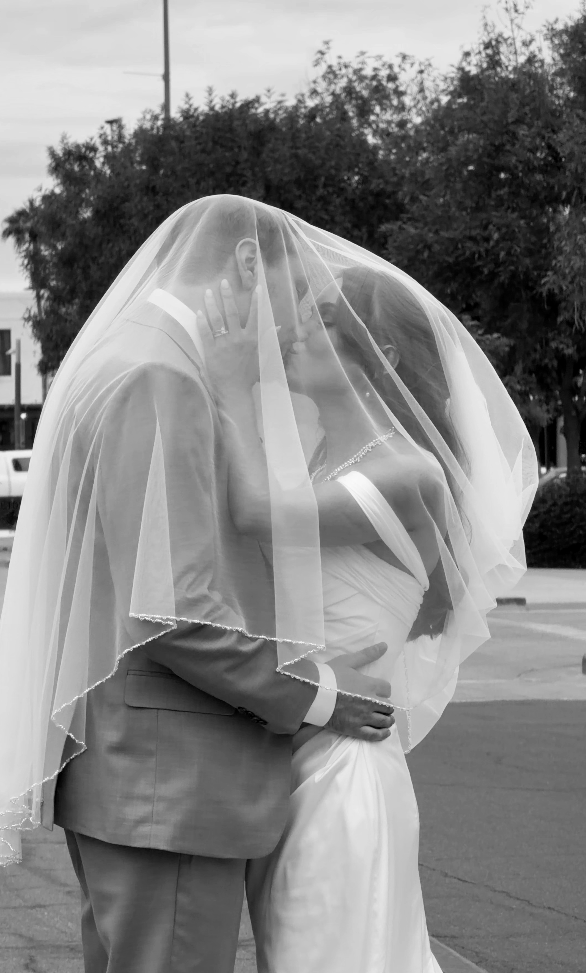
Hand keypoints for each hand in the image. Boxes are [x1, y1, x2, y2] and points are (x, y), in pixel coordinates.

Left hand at [197, 280, 260, 397]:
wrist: (235, 391)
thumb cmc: (249, 375)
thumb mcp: (262, 356)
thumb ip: (268, 339)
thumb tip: (277, 326)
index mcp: (252, 339)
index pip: (255, 316)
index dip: (256, 301)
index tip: (256, 288)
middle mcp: (239, 339)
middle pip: (232, 312)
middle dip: (228, 296)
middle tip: (224, 282)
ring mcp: (224, 345)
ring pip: (217, 320)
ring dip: (212, 304)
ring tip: (208, 292)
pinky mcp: (211, 351)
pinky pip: (205, 333)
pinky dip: (202, 322)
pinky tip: (198, 312)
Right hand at [327, 642, 394, 742]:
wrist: (311, 693)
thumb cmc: (329, 675)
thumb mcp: (348, 661)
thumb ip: (367, 654)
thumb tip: (385, 645)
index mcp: (369, 685)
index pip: (387, 689)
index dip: (383, 689)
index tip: (379, 690)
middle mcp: (370, 702)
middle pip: (388, 706)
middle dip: (386, 705)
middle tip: (380, 704)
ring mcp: (363, 718)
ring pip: (384, 721)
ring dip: (387, 719)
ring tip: (385, 718)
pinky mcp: (355, 730)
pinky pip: (374, 735)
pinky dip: (382, 734)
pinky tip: (384, 732)